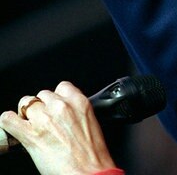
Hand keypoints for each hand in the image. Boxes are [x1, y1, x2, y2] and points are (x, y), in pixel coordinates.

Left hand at [0, 82, 115, 174]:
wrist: (89, 173)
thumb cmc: (92, 156)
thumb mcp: (92, 125)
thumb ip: (77, 112)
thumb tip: (64, 113)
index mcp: (80, 102)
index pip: (62, 87)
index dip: (56, 98)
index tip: (55, 107)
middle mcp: (61, 106)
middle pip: (42, 95)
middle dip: (42, 107)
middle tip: (45, 122)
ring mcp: (44, 119)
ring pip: (25, 104)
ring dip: (27, 115)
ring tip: (31, 127)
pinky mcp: (29, 134)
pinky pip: (8, 119)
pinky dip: (9, 122)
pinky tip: (14, 128)